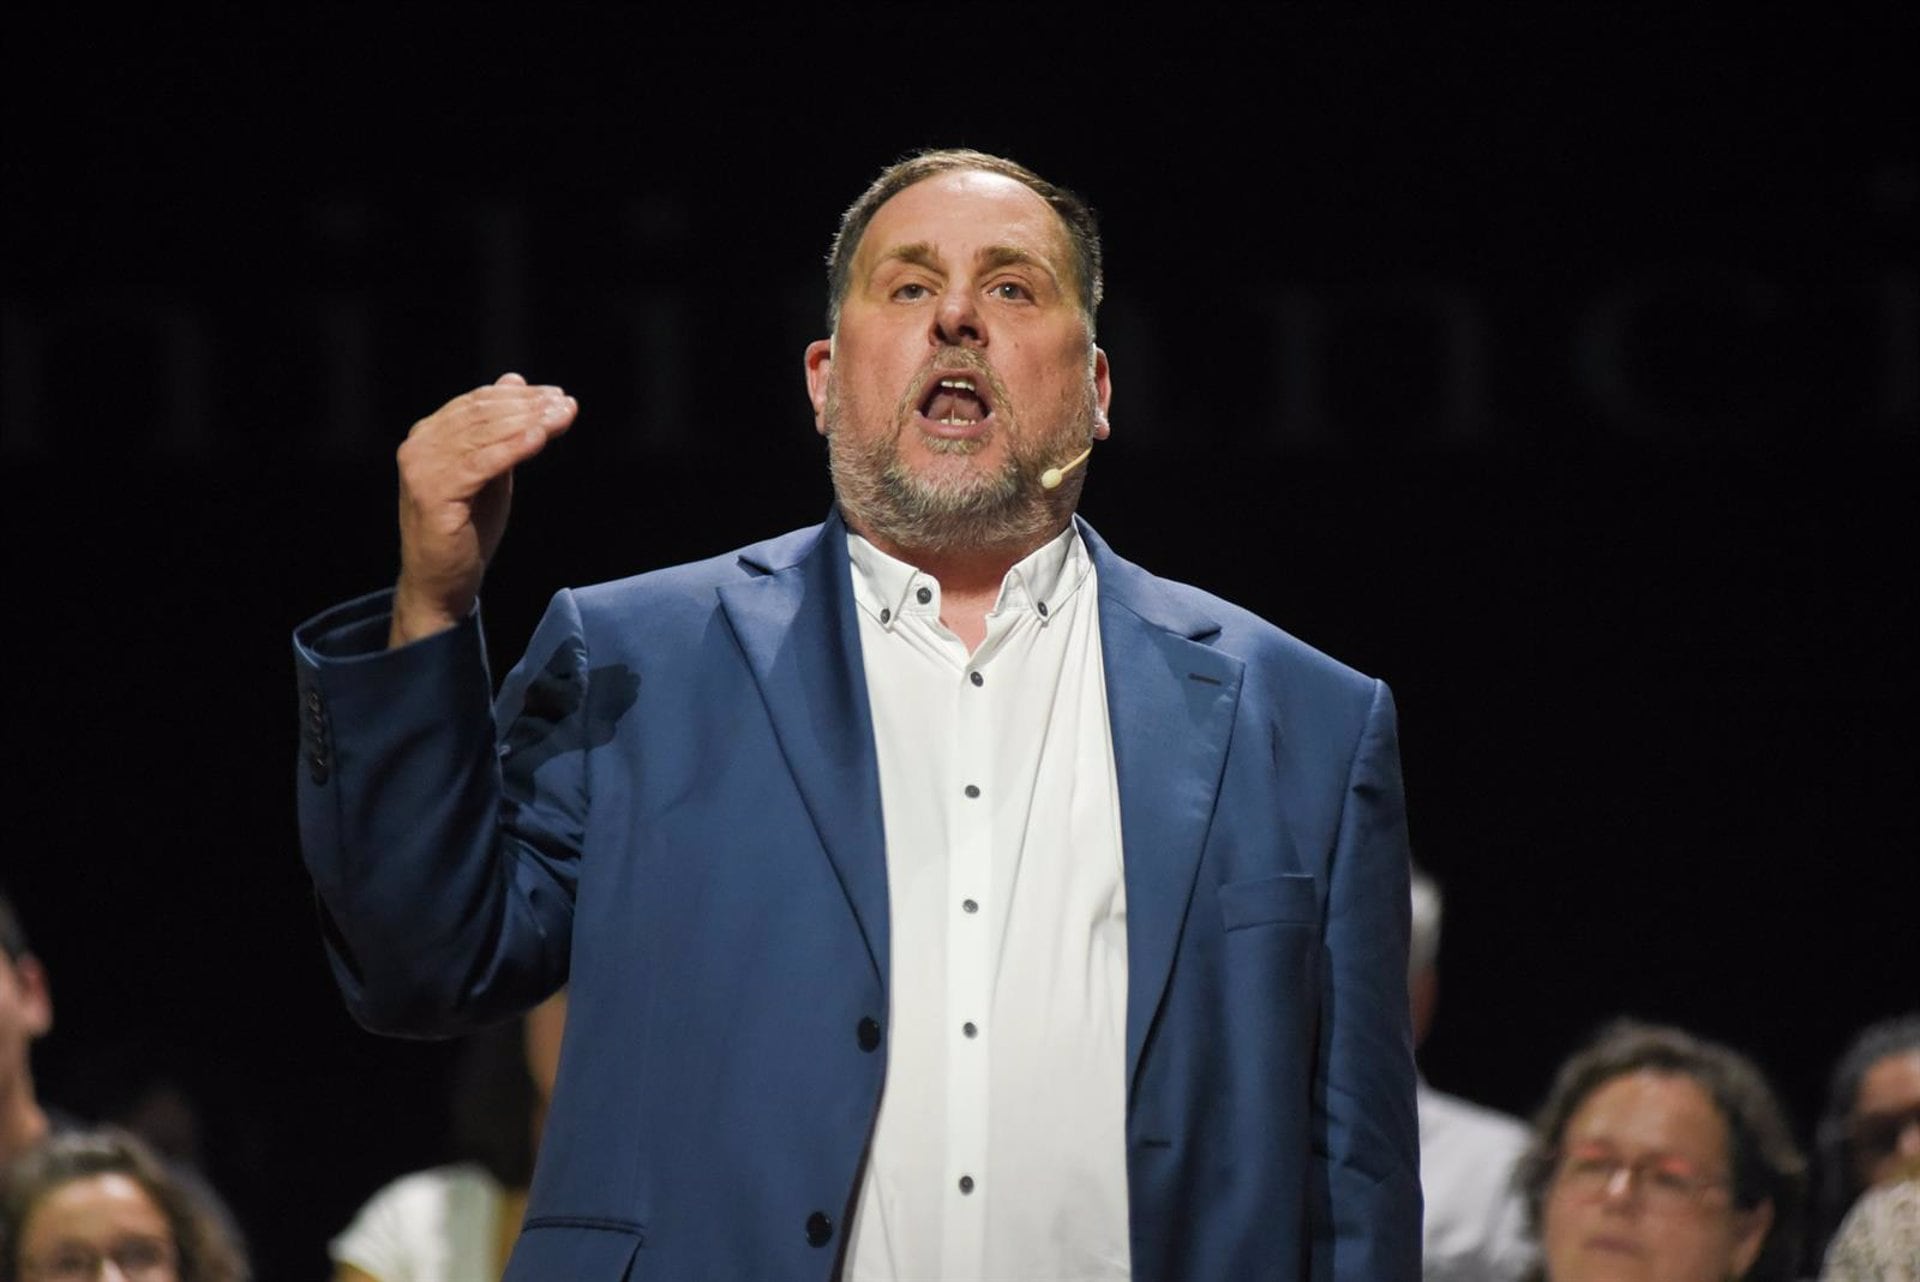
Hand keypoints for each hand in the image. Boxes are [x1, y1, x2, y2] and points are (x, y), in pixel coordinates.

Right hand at [390, 372, 576, 645]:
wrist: (441, 581)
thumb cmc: (467, 526)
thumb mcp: (489, 469)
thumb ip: (499, 430)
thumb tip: (515, 379)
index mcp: (429, 435)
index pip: (478, 403)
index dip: (520, 396)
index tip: (559, 396)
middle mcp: (419, 446)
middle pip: (482, 414)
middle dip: (529, 406)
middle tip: (566, 404)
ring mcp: (422, 469)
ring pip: (483, 434)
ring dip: (528, 421)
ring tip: (562, 416)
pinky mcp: (433, 494)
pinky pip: (481, 464)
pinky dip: (512, 448)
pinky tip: (540, 438)